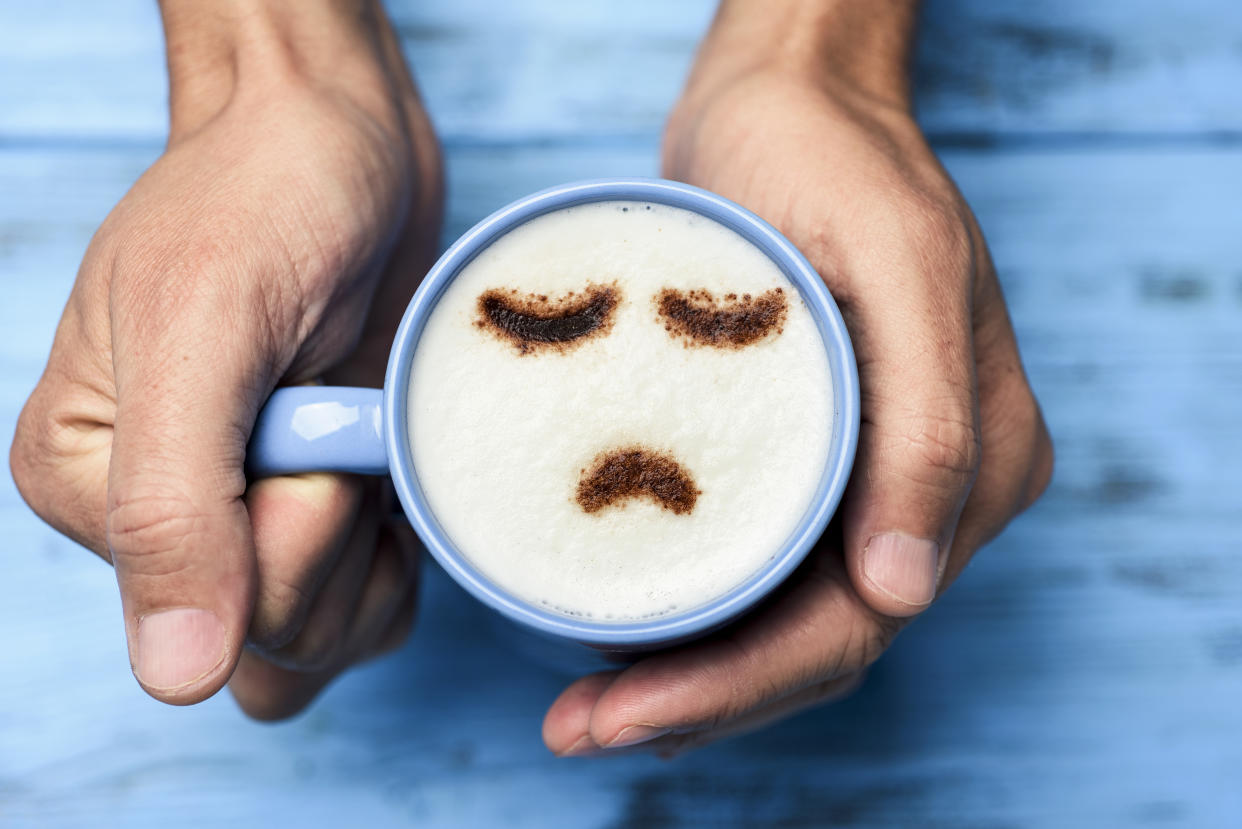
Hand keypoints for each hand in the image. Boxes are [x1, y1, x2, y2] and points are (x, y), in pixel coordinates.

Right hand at [10, 1, 441, 717]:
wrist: (341, 142)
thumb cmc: (264, 199)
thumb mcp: (201, 329)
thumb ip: (172, 505)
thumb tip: (173, 677)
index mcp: (91, 486)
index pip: (213, 611)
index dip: (299, 527)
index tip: (313, 411)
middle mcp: (164, 519)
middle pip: (277, 643)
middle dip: (343, 536)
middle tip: (348, 415)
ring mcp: (249, 522)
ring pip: (327, 642)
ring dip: (381, 552)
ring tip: (374, 433)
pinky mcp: (322, 511)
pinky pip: (371, 608)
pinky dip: (406, 553)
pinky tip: (397, 462)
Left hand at [542, 1, 1052, 755]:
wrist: (788, 104)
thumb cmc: (835, 161)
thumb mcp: (898, 266)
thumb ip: (928, 428)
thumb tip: (903, 589)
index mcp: (974, 460)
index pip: (857, 620)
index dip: (742, 685)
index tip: (627, 714)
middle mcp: (931, 488)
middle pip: (816, 641)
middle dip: (699, 701)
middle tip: (576, 727)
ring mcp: (870, 477)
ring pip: (783, 620)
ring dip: (690, 677)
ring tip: (584, 707)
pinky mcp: (813, 456)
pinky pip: (761, 566)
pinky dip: (697, 616)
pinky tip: (624, 637)